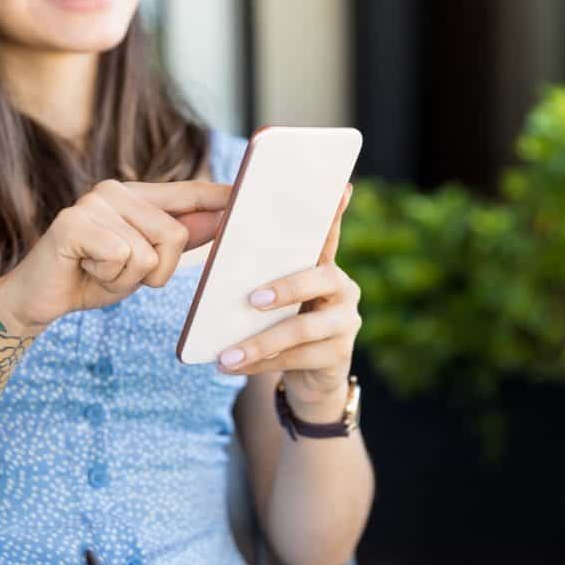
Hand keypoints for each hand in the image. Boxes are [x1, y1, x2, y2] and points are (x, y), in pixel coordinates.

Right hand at [0, 179, 232, 332]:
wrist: (40, 298)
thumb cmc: (93, 277)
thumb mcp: (145, 261)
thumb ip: (180, 238)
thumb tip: (223, 219)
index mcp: (135, 196)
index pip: (187, 193)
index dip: (218, 198)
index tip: (247, 194)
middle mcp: (114, 190)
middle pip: (175, 235)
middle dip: (154, 271)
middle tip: (117, 272)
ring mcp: (93, 203)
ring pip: (149, 252)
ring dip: (127, 278)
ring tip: (99, 271)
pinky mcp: (74, 222)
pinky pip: (123, 257)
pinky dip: (108, 278)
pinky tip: (85, 270)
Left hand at [217, 183, 361, 417]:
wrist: (311, 376)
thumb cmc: (285, 322)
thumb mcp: (278, 296)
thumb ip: (263, 273)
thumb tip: (218, 246)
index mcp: (325, 266)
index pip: (327, 235)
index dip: (334, 214)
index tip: (341, 188)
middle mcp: (343, 288)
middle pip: (319, 280)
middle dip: (285, 288)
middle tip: (251, 299)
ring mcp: (345, 322)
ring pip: (303, 329)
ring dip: (260, 342)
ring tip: (227, 354)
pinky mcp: (339, 355)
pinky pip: (296, 359)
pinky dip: (260, 364)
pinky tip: (232, 366)